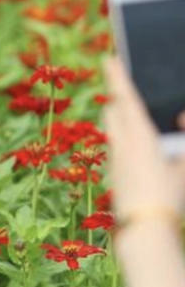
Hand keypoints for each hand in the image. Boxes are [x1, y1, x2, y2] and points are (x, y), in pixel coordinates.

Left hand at [102, 56, 184, 216]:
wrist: (144, 229)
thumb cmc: (170, 197)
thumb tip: (182, 117)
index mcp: (141, 137)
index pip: (127, 98)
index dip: (118, 77)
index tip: (109, 58)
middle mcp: (122, 145)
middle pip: (114, 112)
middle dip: (118, 98)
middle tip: (120, 82)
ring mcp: (114, 160)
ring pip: (113, 131)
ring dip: (119, 120)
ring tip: (127, 112)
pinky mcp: (112, 175)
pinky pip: (116, 150)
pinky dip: (123, 143)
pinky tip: (134, 150)